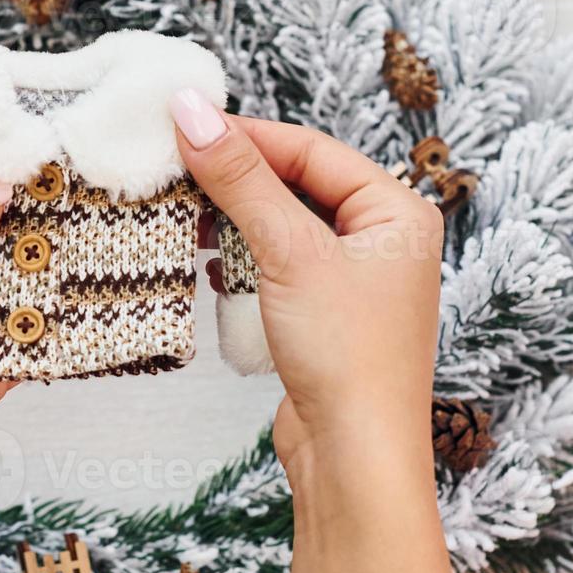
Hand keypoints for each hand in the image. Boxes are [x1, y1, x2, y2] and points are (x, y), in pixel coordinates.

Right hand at [172, 91, 443, 474]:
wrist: (355, 459)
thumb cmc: (346, 357)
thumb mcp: (289, 254)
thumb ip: (241, 181)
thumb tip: (192, 112)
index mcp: (397, 212)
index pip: (312, 150)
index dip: (247, 136)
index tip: (184, 126)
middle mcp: (384, 241)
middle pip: (297, 185)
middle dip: (236, 181)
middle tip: (175, 168)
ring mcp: (356, 283)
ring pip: (283, 229)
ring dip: (234, 222)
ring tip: (183, 214)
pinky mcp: (326, 319)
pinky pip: (278, 270)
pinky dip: (242, 263)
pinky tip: (208, 265)